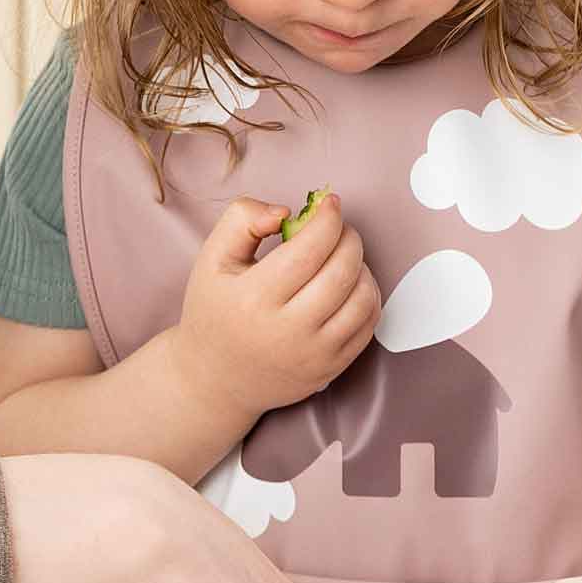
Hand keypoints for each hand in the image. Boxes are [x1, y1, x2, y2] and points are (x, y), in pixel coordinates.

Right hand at [172, 192, 379, 425]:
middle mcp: (287, 331)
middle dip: (348, 238)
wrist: (215, 378)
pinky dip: (368, 295)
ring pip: (363, 298)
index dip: (327, 220)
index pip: (308, 250)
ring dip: (362, 266)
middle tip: (337, 227)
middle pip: (341, 272)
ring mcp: (314, 354)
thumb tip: (288, 212)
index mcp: (254, 298)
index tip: (330, 203)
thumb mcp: (212, 258)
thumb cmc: (213, 312)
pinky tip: (349, 284)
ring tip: (343, 256)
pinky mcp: (332, 369)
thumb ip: (242, 219)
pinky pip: (369, 325)